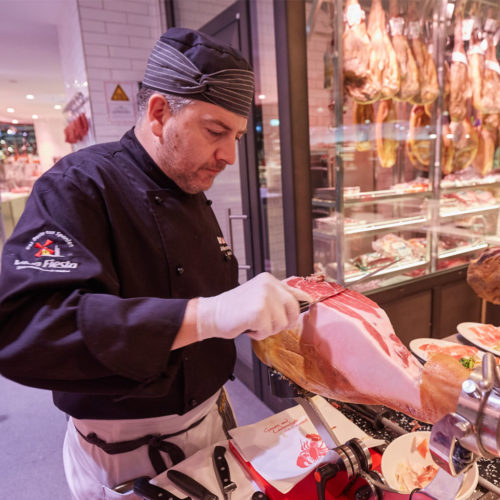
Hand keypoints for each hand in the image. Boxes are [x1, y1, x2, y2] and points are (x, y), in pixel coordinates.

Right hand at [196, 273, 311, 340]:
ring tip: (253, 322)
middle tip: (268, 323)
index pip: (297, 293)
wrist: (212, 314)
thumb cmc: (235, 309)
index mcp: (270, 280)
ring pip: (282, 323)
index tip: (302, 311)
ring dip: (268, 329)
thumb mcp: (260, 296)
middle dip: (284, 321)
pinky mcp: (258, 311)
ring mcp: (264, 297)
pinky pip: (268, 331)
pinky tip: (248, 326)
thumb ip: (278, 298)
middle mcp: (268, 285)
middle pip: (294, 310)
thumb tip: (304, 305)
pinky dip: (258, 334)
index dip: (301, 306)